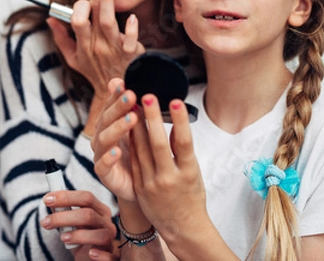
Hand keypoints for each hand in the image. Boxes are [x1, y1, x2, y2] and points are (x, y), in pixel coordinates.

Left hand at [40, 190, 118, 259]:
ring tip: (62, 238)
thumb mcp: (73, 225)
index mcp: (100, 210)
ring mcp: (111, 240)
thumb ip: (65, 213)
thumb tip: (50, 201)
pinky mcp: (113, 257)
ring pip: (99, 235)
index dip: (66, 197)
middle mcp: (107, 223)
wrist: (90, 259)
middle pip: (89, 214)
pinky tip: (91, 253)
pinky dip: (101, 255)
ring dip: (78, 235)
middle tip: (45, 222)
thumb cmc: (82, 239)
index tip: (47, 199)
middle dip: (64, 217)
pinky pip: (110, 256)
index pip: (86, 198)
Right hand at [48, 0, 143, 98]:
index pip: (77, 19)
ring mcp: (114, 49)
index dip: (79, 6)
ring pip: (109, 21)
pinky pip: (130, 42)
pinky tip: (133, 17)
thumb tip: (50, 18)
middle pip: (94, 10)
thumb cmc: (95, 73)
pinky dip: (132, 30)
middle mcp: (97, 43)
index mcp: (83, 42)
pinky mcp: (131, 55)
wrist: (115, 95)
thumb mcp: (73, 59)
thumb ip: (62, 38)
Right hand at [91, 78, 138, 201]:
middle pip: (106, 119)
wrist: (141, 186)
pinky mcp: (105, 175)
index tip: (127, 84)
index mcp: (110, 125)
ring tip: (132, 119)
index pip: (110, 106)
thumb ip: (130, 107)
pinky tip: (117, 151)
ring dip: (117, 128)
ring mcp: (101, 156)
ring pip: (103, 139)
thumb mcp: (138, 128)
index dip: (116, 96)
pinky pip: (102, 166)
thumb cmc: (140, 154)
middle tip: (132, 96)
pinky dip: (108, 158)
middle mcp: (103, 138)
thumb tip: (116, 80)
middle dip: (118, 107)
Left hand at [130, 95, 209, 244]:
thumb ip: (183, 151)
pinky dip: (132, 142)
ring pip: (142, 150)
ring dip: (137, 126)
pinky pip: (134, 160)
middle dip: (152, 119)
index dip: (180, 121)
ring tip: (135, 104)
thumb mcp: (194, 172)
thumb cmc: (191, 195)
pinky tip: (130, 126)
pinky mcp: (140, 187)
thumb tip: (177, 123)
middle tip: (148, 96)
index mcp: (188, 173)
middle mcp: (169, 178)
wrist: (182, 226)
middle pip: (158, 144)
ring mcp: (152, 184)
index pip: (184, 142)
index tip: (175, 101)